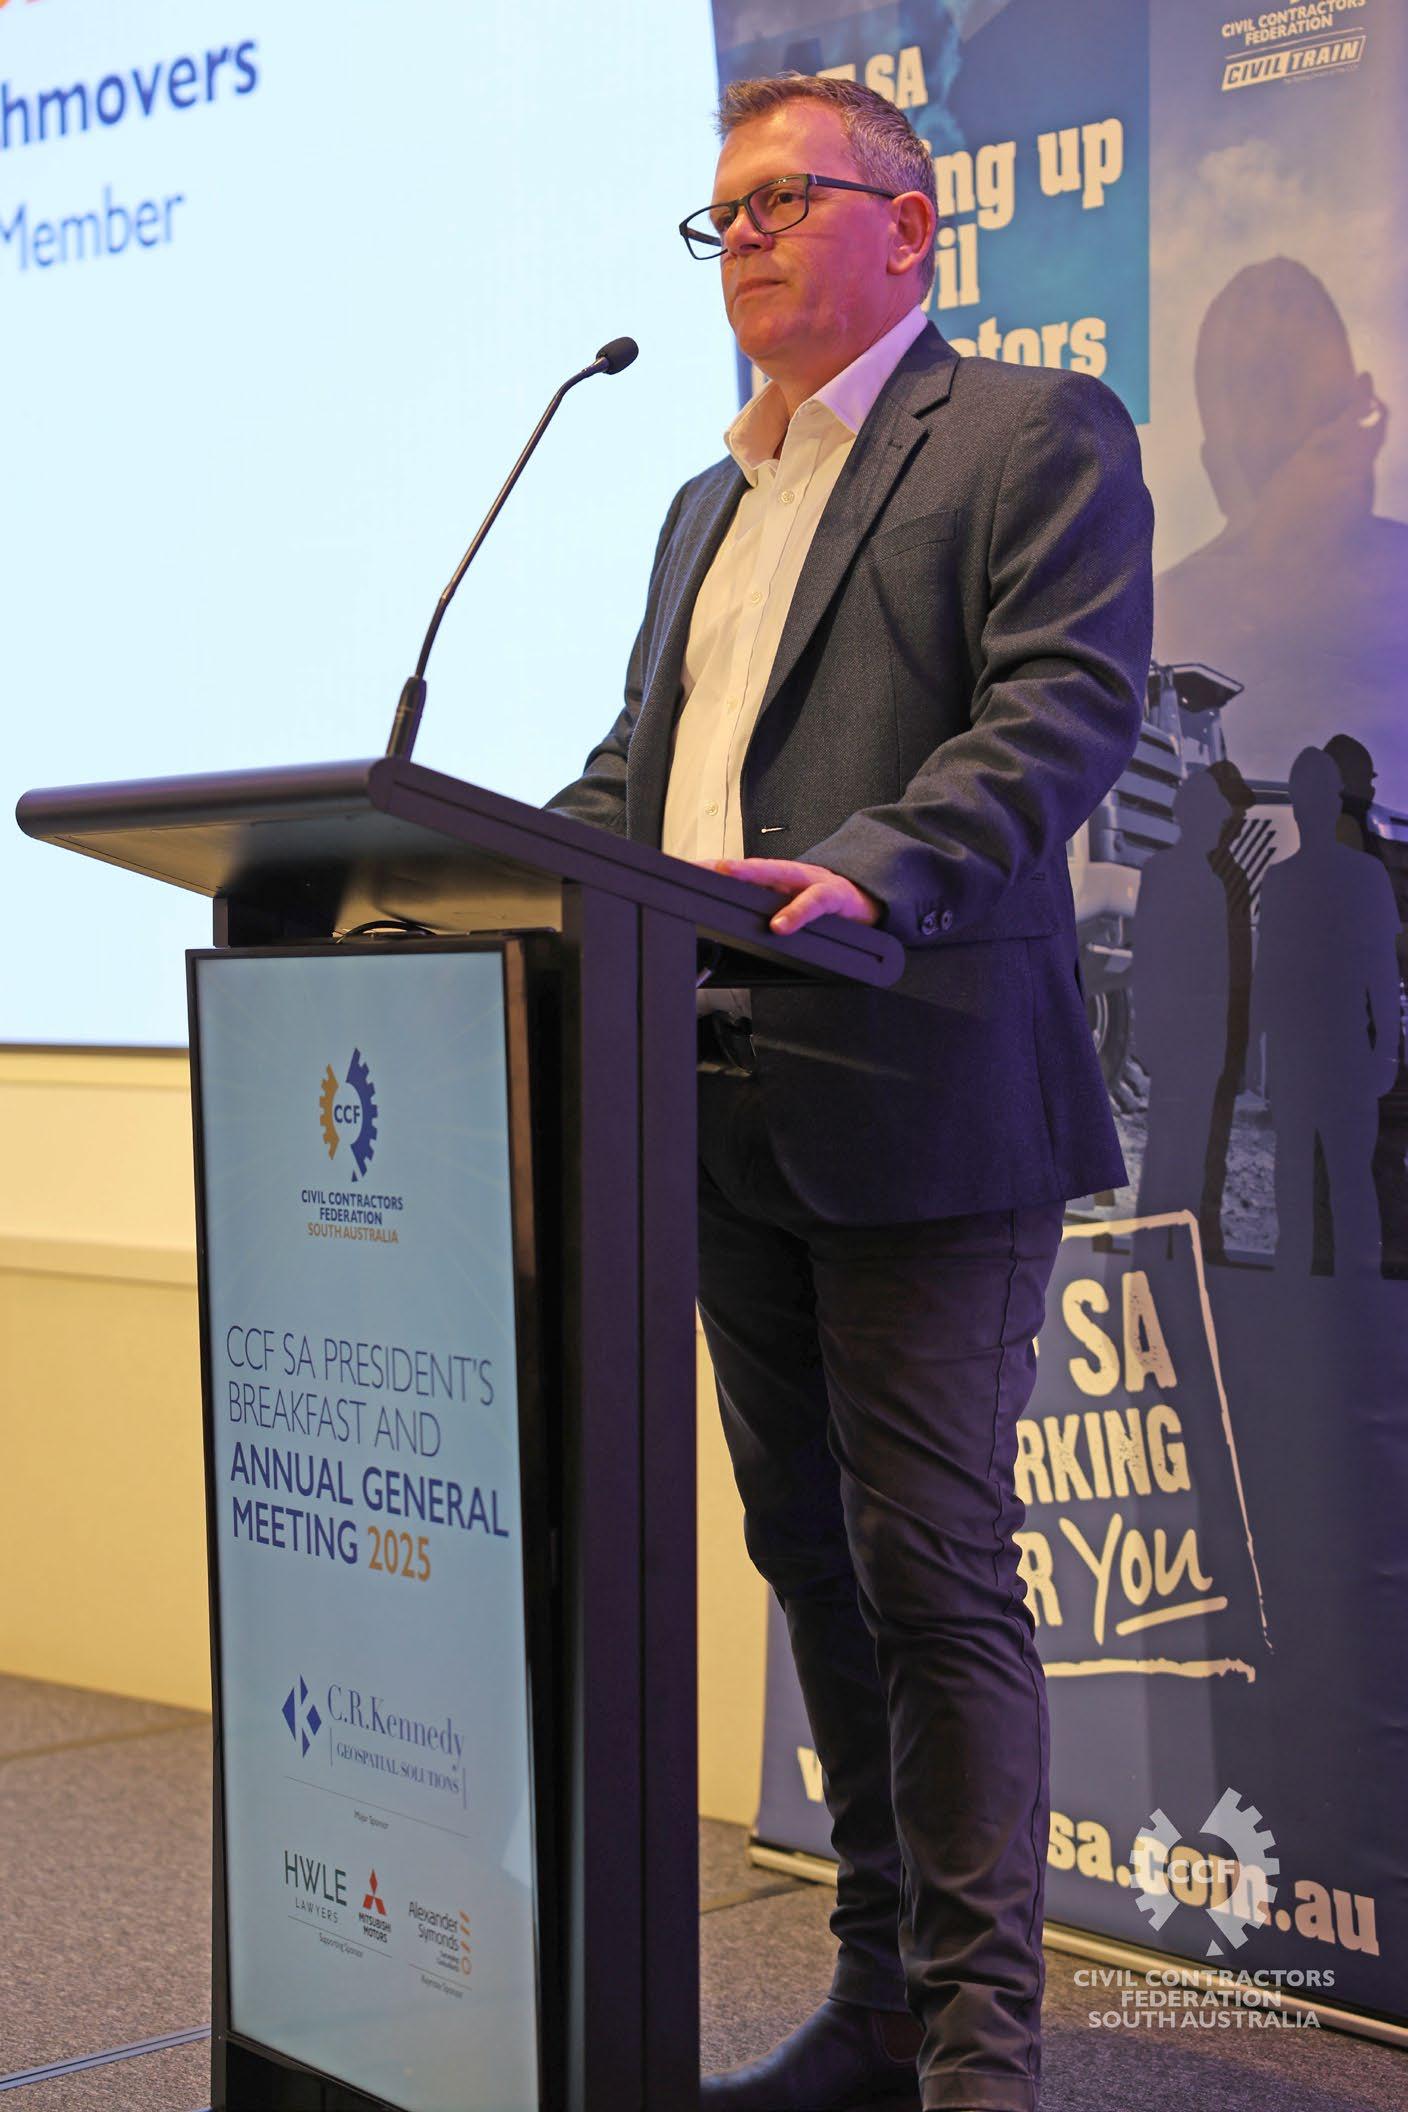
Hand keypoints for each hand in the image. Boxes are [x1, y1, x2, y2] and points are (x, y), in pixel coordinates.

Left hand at [709, 857, 881, 935]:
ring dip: (752, 873)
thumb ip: (765, 910)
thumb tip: (729, 926)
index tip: (683, 870)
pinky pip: (814, 903)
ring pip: (779, 872)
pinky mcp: (834, 896)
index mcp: (777, 879)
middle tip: (697, 866)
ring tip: (728, 874)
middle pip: (752, 866)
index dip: (711, 870)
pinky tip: (780, 925)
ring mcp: (811, 881)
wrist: (870, 900)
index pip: (739, 873)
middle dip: (722, 864)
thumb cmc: (826, 904)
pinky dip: (796, 913)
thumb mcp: (792, 905)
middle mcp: (790, 874)